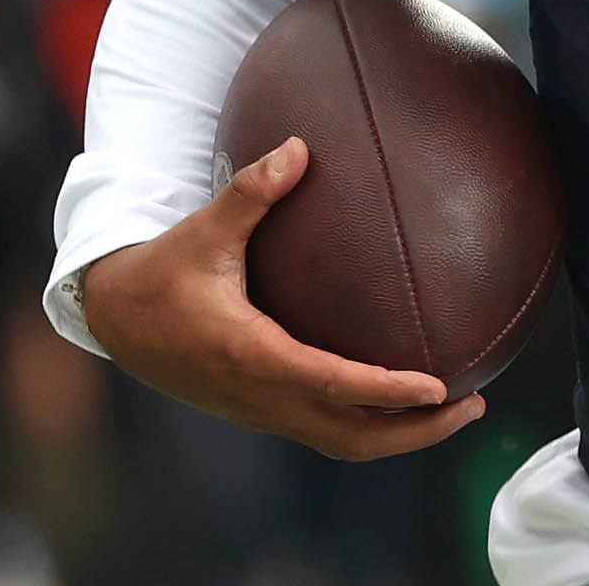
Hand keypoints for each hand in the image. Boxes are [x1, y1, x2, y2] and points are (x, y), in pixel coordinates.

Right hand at [80, 137, 484, 459]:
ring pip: (341, 441)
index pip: (331, 384)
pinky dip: (369, 424)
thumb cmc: (161, 271)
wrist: (115, 318)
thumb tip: (298, 146)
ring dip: (399, 435)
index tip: (438, 387)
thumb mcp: (203, 229)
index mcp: (249, 355)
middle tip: (473, 403)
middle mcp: (259, 394)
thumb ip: (252, 191)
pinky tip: (403, 398)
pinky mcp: (261, 407)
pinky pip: (325, 428)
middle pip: (350, 436)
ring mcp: (260, 409)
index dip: (386, 392)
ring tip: (455, 408)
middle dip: (415, 432)